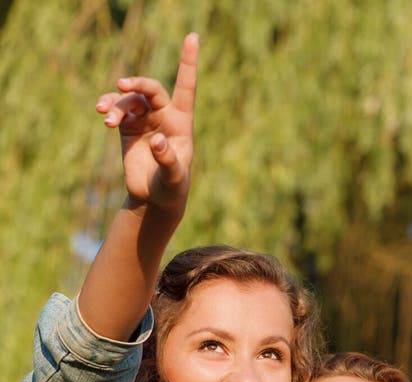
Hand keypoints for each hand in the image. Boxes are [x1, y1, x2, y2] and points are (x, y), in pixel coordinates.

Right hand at [95, 33, 198, 213]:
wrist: (154, 199)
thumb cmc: (172, 188)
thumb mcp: (174, 177)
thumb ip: (168, 158)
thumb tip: (157, 139)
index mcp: (182, 122)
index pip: (186, 86)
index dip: (188, 62)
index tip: (193, 37)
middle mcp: (164, 115)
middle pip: (150, 89)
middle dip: (136, 84)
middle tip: (122, 86)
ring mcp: (145, 120)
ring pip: (129, 100)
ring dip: (116, 105)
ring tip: (106, 118)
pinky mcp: (128, 128)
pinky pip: (117, 110)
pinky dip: (109, 109)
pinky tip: (103, 114)